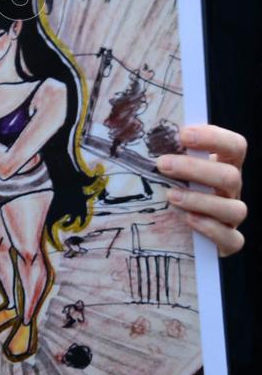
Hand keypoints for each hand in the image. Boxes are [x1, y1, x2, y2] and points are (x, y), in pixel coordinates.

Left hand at [157, 124, 246, 256]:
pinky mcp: (228, 240)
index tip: (183, 135)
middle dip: (195, 169)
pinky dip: (211, 229)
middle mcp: (232, 189)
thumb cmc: (175, 184)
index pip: (234, 146)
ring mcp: (232, 216)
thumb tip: (140, 134)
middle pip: (230, 176)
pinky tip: (189, 220)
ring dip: (201, 201)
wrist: (181, 226)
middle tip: (162, 164)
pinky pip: (232, 239)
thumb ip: (169, 149)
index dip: (213, 138)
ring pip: (235, 208)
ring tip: (171, 196)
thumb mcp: (175, 165)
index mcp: (225, 164)